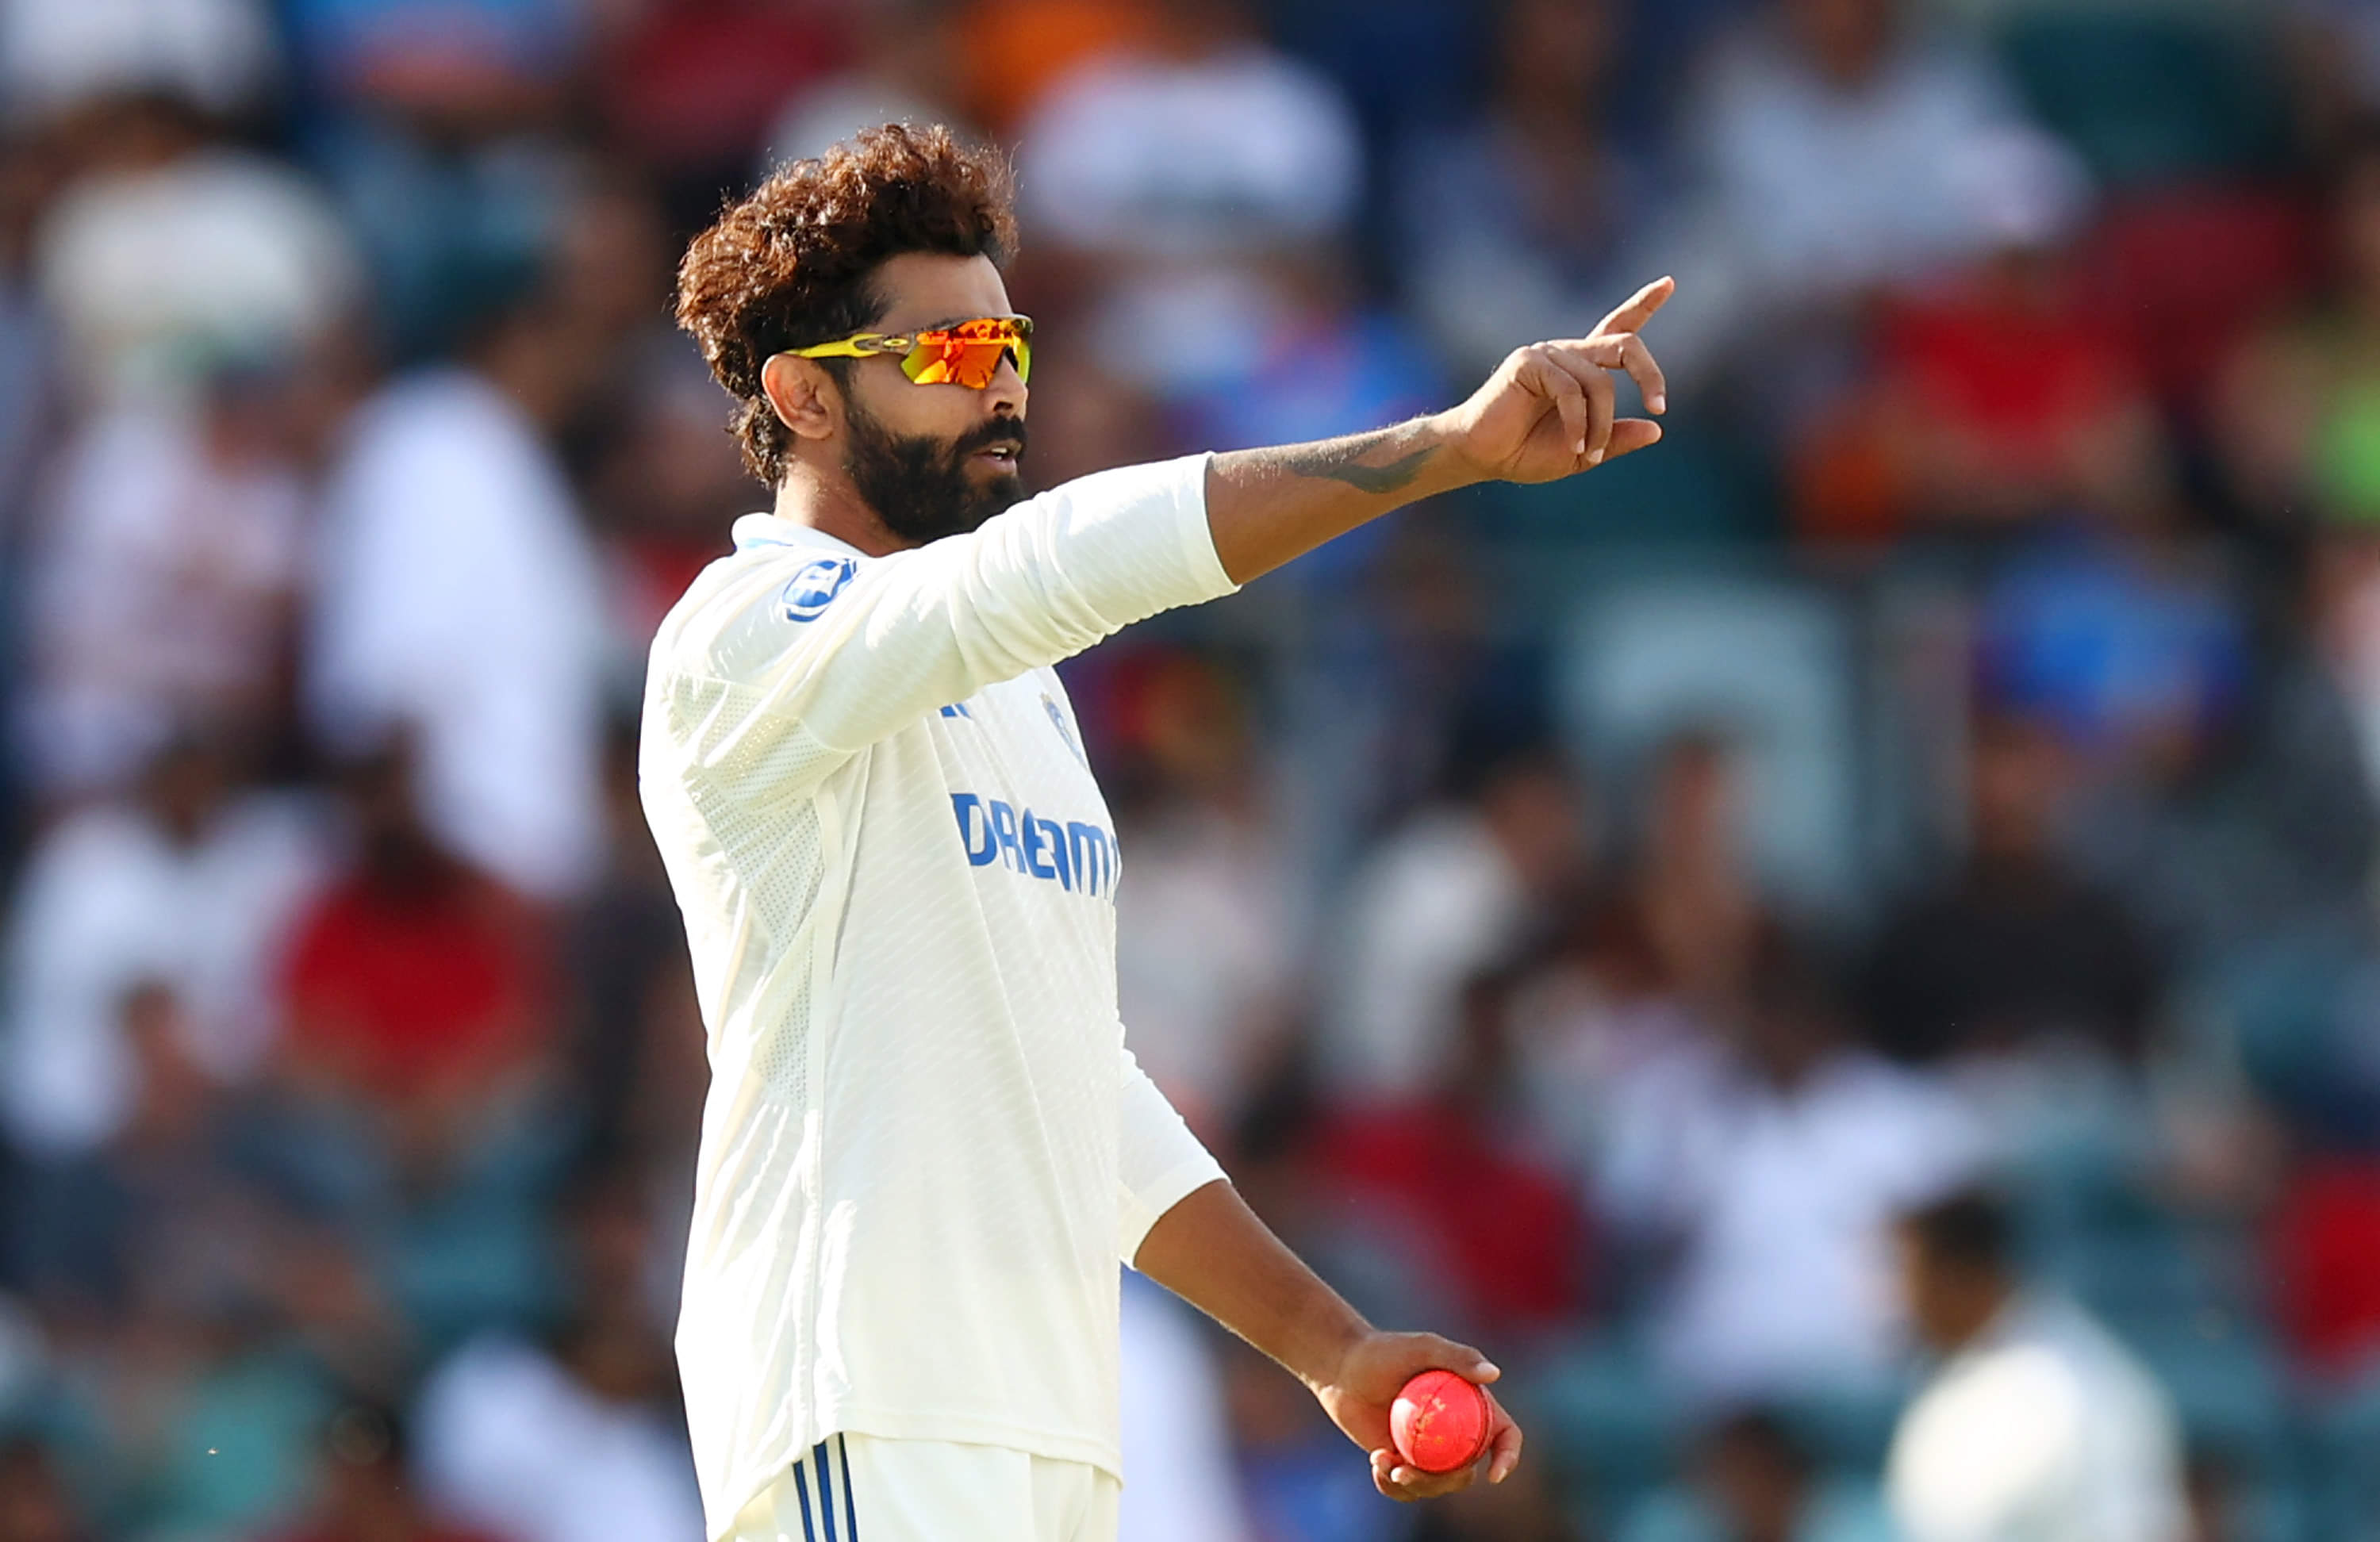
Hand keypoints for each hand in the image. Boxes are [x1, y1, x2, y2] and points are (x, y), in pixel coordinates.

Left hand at [1309, 1330, 1523, 1500]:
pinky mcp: (1401, 1461)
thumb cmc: (1384, 1351)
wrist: (1342, 1368)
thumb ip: (1459, 1357)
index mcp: (1471, 1406)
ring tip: (1383, 1463)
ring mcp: (1428, 1451)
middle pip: (1467, 1471)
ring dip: (1415, 1485)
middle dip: (1447, 1481)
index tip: (1494, 1474)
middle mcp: (1454, 1433)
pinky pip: (1405, 1488)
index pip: (1505, 1435)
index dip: (1508, 1457)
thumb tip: (1494, 1374)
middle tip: (1411, 1470)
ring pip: (1436, 1485)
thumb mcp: (1423, 1347)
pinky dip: (1392, 1484)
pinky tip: (1376, 1463)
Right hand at [1439, 277, 1673, 484]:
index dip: (1643, 304)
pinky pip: (1571, 390)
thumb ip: (1616, 439)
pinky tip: (1575, 444)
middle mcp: (1568, 353)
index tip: (1669, 282)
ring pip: (1600, 381)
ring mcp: (1548, 353)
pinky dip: (1579, 422)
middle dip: (1649, 374)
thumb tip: (1656, 430)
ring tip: (1588, 453)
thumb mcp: (1584, 451)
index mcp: (1582, 367)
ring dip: (1601, 424)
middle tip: (1659, 407)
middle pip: (1625, 344)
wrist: (1481, 457)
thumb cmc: (1525, 452)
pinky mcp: (1528, 362)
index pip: (1618, 327)